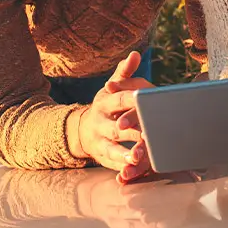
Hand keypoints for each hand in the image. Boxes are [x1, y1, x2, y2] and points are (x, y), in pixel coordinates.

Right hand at [69, 51, 153, 181]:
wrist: (80, 129)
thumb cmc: (106, 106)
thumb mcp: (111, 87)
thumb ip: (124, 73)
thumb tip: (135, 54)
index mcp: (105, 103)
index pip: (120, 100)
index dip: (132, 101)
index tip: (145, 101)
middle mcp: (100, 123)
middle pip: (115, 128)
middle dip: (130, 131)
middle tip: (147, 132)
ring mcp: (99, 142)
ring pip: (111, 149)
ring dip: (124, 154)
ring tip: (137, 157)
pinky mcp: (102, 158)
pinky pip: (111, 165)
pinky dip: (121, 170)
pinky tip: (131, 173)